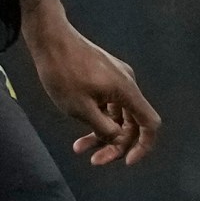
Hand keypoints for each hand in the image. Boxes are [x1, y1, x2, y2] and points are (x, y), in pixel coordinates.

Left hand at [27, 19, 161, 166]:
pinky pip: (108, 103)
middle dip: (115, 145)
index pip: (149, 123)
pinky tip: (80, 129)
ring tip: (79, 148)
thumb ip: (104, 128)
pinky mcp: (104, 76)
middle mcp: (127, 84)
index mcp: (126, 91)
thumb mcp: (81, 109)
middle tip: (94, 160)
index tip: (127, 161)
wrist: (50, 39)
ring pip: (117, 115)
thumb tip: (118, 139)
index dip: (143, 146)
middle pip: (131, 123)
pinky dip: (97, 118)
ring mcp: (116, 79)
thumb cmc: (63, 73)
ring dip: (102, 134)